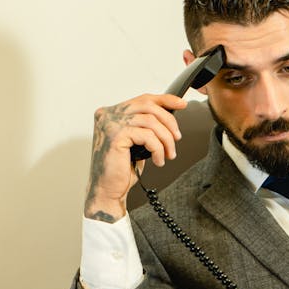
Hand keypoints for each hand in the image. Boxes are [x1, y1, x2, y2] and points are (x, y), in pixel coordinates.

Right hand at [84, 93, 186, 222]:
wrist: (108, 190)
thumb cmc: (121, 167)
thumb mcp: (136, 140)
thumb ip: (144, 124)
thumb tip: (169, 115)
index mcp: (111, 112)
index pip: (143, 99)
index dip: (165, 100)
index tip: (181, 104)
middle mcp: (108, 114)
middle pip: (148, 106)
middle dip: (168, 122)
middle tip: (176, 138)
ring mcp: (110, 123)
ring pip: (151, 121)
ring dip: (166, 139)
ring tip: (168, 154)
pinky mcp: (116, 136)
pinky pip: (147, 136)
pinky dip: (158, 148)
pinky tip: (158, 160)